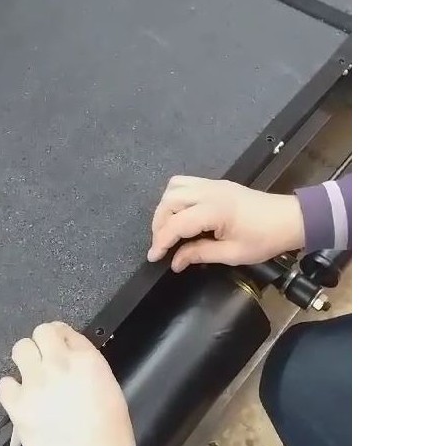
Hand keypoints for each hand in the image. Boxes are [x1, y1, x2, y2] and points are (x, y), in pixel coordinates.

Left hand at [0, 322, 135, 445]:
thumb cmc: (111, 433)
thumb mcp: (110, 387)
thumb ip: (88, 367)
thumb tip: (71, 358)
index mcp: (87, 360)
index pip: (65, 331)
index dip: (61, 340)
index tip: (60, 349)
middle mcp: (58, 365)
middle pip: (40, 332)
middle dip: (42, 345)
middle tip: (45, 362)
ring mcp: (35, 384)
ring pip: (19, 349)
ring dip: (26, 360)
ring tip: (32, 378)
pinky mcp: (18, 407)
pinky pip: (4, 384)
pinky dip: (11, 389)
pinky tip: (22, 399)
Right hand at [148, 176, 305, 271]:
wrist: (290, 219)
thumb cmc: (265, 239)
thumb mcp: (233, 254)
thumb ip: (200, 254)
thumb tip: (175, 262)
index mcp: (215, 210)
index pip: (176, 224)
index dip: (161, 241)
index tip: (154, 257)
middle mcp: (210, 191)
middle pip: (169, 201)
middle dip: (159, 224)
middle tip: (161, 245)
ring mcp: (213, 184)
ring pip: (174, 187)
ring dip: (165, 208)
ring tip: (168, 230)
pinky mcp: (217, 184)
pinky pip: (186, 183)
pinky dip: (176, 198)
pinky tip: (181, 216)